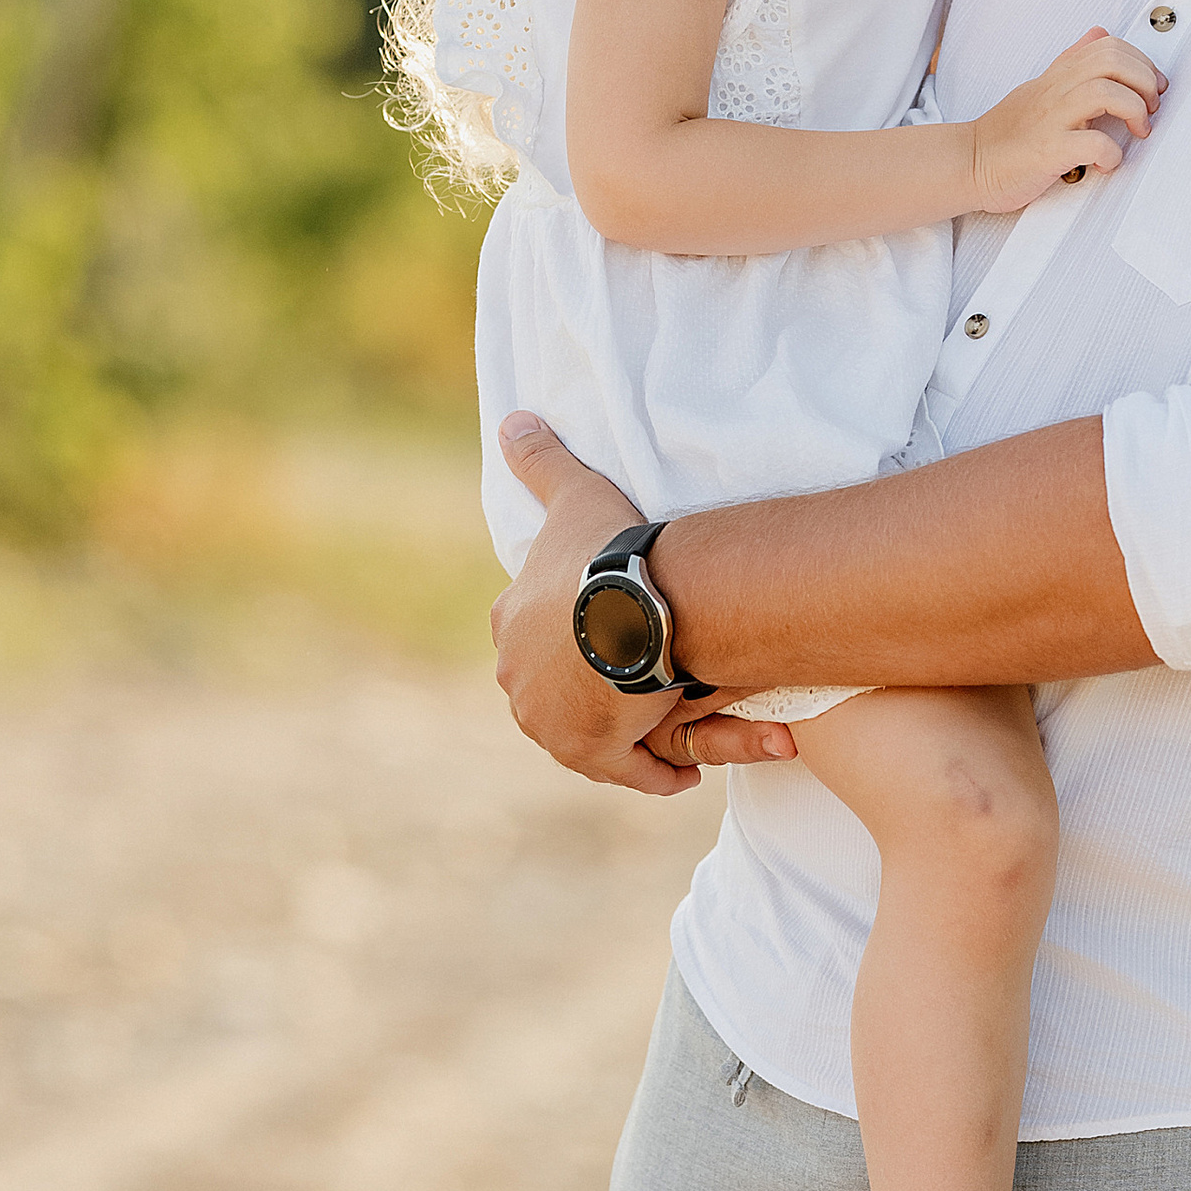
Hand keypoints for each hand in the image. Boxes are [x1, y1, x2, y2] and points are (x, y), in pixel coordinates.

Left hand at [489, 418, 797, 792]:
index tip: (603, 629)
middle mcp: (516, 679)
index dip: (570, 630)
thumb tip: (513, 419)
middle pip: (557, 686)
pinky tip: (681, 769)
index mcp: (510, 623)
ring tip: (664, 719)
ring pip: (588, 729)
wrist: (631, 608)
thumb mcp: (573, 496)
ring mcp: (548, 723)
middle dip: (590, 685)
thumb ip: (542, 461)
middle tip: (642, 678)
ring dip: (621, 728)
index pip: (532, 633)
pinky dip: (652, 771)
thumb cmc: (602, 552)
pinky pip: (626, 770)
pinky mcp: (588, 753)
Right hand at [964, 27, 1162, 215]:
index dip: (1141, 63)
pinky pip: (1093, 143)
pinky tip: (1108, 163)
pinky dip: (1111, 154)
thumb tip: (1097, 33)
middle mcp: (1056, 90)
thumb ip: (1071, 61)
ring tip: (1137, 131)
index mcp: (1058, 75)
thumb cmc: (1006, 134)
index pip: (1108, 46)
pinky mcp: (1048, 150)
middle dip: (1145, 82)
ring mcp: (1052, 118)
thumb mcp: (1041, 86)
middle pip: (1113, 61)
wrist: (968, 162)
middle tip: (1150, 108)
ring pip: (1106, 92)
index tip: (1150, 88)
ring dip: (1135, 111)